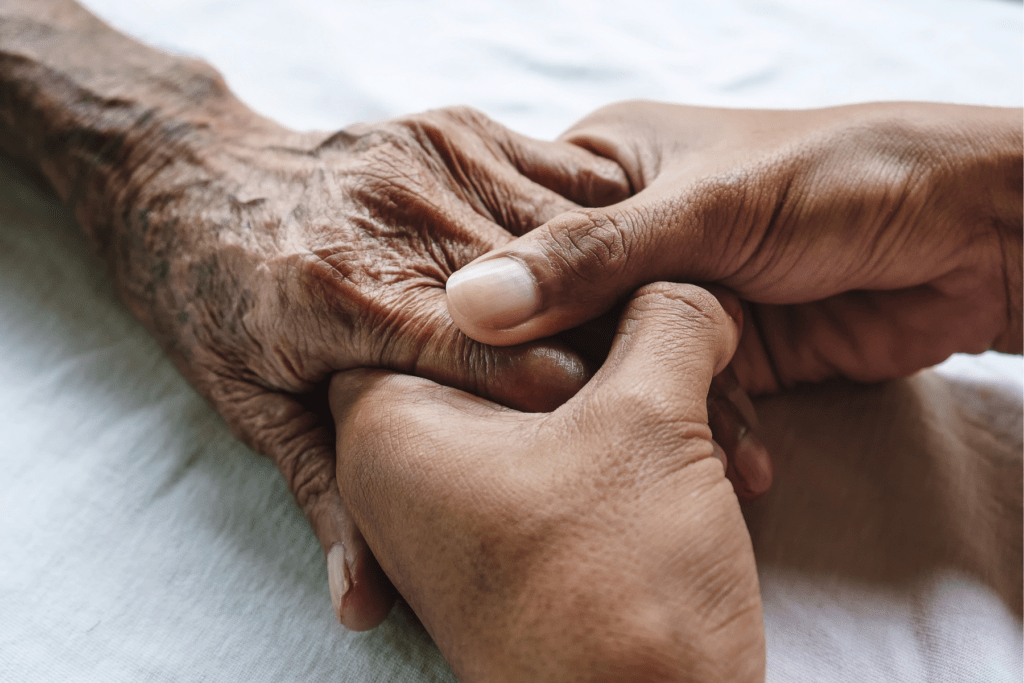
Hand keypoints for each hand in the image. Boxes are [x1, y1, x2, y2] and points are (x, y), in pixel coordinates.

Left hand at [108, 105, 631, 628]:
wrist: (193, 181)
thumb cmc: (219, 304)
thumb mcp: (257, 411)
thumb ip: (329, 499)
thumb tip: (364, 609)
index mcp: (347, 297)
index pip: (504, 359)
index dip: (577, 406)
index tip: (615, 436)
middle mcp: (395, 217)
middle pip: (552, 293)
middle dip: (613, 342)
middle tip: (658, 385)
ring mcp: (428, 159)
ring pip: (570, 229)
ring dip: (618, 281)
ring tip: (654, 326)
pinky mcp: (453, 127)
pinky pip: (559, 174)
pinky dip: (596, 223)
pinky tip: (613, 263)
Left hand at [331, 283, 764, 681]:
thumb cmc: (619, 591)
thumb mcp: (650, 422)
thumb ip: (665, 317)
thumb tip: (689, 283)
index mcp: (391, 424)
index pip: (451, 294)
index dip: (546, 264)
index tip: (624, 255)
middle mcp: (404, 469)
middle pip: (507, 346)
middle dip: (607, 333)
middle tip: (681, 318)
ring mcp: (459, 512)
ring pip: (551, 405)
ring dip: (638, 395)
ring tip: (718, 406)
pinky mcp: (516, 544)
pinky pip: (570, 458)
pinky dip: (634, 443)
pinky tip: (712, 452)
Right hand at [445, 101, 1022, 393]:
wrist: (977, 234)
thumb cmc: (840, 180)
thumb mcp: (706, 210)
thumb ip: (590, 258)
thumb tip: (467, 304)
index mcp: (606, 166)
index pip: (516, 243)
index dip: (497, 307)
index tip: (474, 370)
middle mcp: (629, 233)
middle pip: (563, 316)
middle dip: (578, 372)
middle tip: (571, 427)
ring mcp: (674, 295)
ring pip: (619, 367)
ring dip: (651, 409)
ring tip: (667, 449)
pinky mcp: (719, 348)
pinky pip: (678, 397)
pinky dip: (703, 428)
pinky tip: (729, 456)